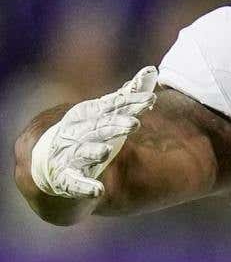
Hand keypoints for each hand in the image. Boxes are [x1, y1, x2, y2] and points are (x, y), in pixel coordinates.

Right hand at [31, 67, 158, 197]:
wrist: (49, 160)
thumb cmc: (86, 131)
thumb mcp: (106, 111)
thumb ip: (129, 94)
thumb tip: (152, 70)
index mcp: (90, 115)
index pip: (112, 106)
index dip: (131, 103)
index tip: (151, 100)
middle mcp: (79, 132)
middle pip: (99, 127)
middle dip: (115, 125)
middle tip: (134, 124)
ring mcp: (70, 153)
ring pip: (83, 151)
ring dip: (93, 151)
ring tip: (105, 151)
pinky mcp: (65, 177)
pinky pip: (74, 182)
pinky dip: (84, 186)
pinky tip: (97, 191)